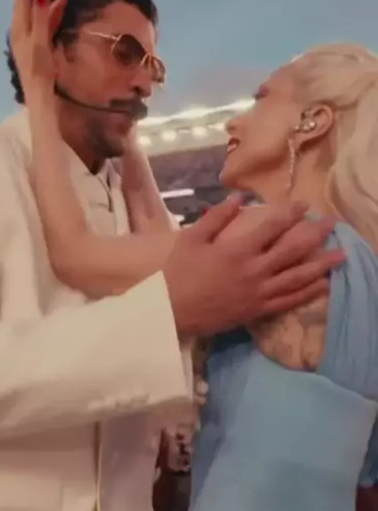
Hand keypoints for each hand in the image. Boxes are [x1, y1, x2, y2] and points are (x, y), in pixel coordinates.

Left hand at [9, 0, 66, 102]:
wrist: (40, 100)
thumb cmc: (40, 72)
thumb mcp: (40, 41)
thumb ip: (41, 16)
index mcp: (20, 31)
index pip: (22, 1)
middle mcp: (21, 35)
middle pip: (26, 8)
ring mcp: (27, 44)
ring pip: (35, 18)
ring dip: (45, 5)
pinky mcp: (35, 52)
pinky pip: (41, 28)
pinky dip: (49, 18)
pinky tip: (55, 16)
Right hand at [165, 197, 344, 336]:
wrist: (170, 312)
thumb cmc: (177, 273)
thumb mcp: (192, 238)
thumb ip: (217, 217)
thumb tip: (239, 198)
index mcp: (238, 250)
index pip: (272, 227)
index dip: (291, 213)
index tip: (305, 204)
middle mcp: (254, 270)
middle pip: (293, 250)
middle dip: (315, 235)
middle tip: (333, 224)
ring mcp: (258, 293)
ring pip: (297, 277)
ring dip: (321, 265)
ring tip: (340, 255)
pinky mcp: (257, 310)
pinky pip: (288, 301)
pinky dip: (307, 293)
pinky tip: (322, 285)